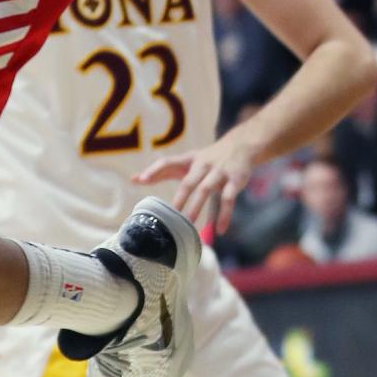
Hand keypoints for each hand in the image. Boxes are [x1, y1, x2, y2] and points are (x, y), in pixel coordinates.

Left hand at [133, 130, 256, 233]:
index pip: (167, 162)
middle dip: (179, 198)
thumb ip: (163, 171)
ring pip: (206, 190)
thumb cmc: (207, 159)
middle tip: (171, 216)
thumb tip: (135, 179)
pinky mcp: (235, 179)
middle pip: (188, 181)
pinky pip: (229, 199)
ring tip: (189, 224)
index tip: (141, 180)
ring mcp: (219, 171)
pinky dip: (224, 215)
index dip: (154, 170)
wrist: (241, 145)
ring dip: (197, 206)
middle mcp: (202, 163)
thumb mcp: (187, 161)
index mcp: (188, 159)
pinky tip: (220, 230)